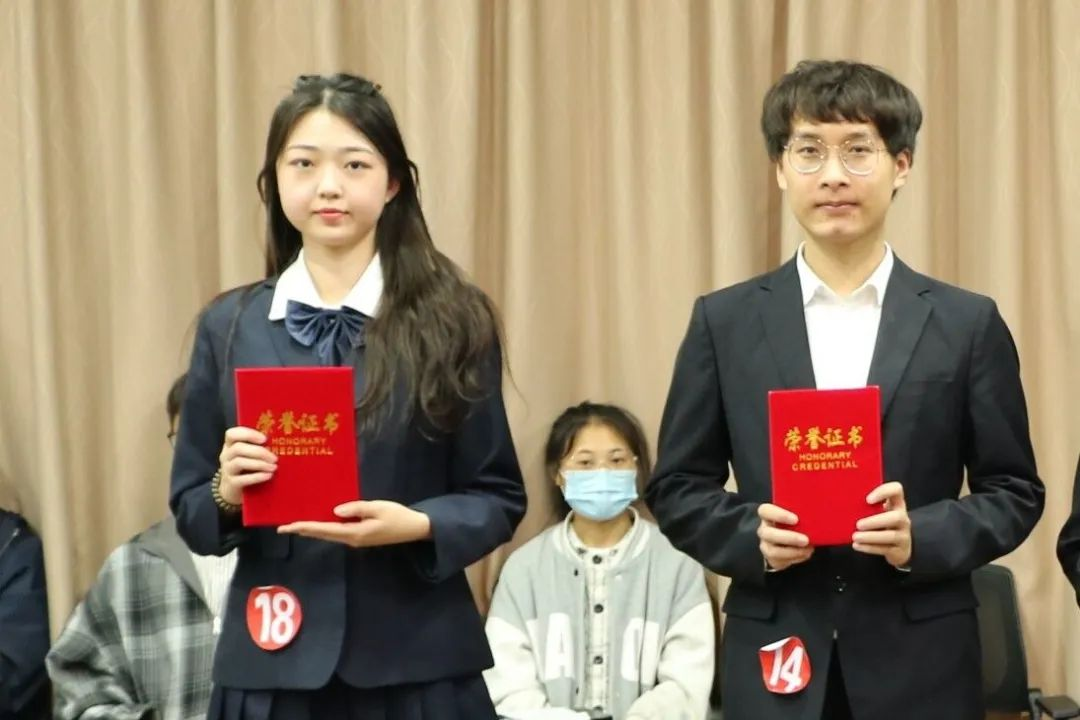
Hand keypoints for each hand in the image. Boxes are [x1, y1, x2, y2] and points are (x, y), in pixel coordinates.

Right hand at [217, 427, 276, 504]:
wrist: (235, 490)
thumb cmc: (247, 468)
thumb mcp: (250, 455)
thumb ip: (259, 447)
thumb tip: (281, 442)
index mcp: (230, 445)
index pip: (232, 434)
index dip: (248, 434)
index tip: (264, 438)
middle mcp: (226, 455)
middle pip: (238, 448)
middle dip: (259, 452)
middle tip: (274, 458)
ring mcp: (227, 470)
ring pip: (239, 462)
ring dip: (259, 464)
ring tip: (274, 467)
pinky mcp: (231, 484)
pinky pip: (242, 479)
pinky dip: (257, 476)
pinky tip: (269, 475)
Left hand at [278, 500, 431, 547]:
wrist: (415, 528)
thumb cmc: (397, 516)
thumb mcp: (378, 508)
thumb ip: (356, 509)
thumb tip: (335, 510)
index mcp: (354, 533)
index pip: (324, 529)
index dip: (305, 527)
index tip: (287, 527)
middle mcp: (351, 539)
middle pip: (323, 534)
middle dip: (303, 530)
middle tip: (283, 527)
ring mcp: (356, 538)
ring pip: (329, 534)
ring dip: (313, 529)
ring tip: (297, 523)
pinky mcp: (360, 535)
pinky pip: (337, 531)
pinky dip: (325, 527)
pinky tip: (320, 520)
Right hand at [757, 503, 813, 570]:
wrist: (786, 540)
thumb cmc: (793, 523)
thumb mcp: (796, 515)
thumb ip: (802, 514)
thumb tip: (819, 515)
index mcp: (768, 514)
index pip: (765, 511)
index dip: (779, 515)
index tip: (796, 519)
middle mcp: (764, 529)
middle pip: (767, 533)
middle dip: (788, 537)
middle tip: (805, 539)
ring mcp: (766, 545)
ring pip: (773, 550)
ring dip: (793, 551)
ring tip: (809, 549)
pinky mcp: (771, 558)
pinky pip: (781, 560)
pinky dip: (796, 557)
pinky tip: (806, 553)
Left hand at [852, 482, 911, 567]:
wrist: (899, 547)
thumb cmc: (882, 523)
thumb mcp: (878, 511)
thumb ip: (866, 505)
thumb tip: (840, 501)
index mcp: (896, 503)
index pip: (896, 490)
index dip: (884, 492)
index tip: (867, 499)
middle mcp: (903, 518)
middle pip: (896, 517)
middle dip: (875, 521)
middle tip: (858, 524)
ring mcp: (903, 535)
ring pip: (891, 536)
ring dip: (871, 536)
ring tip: (855, 537)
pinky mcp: (899, 550)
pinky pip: (885, 549)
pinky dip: (870, 548)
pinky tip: (857, 545)